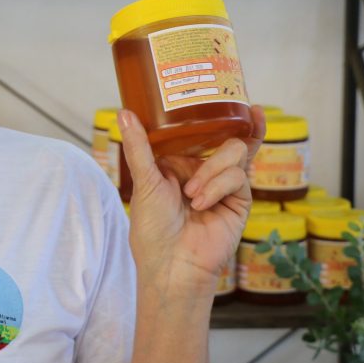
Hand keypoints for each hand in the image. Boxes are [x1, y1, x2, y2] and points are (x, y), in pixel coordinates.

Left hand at [120, 105, 266, 296]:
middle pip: (224, 139)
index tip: (238, 98)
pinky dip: (218, 187)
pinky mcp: (239, 201)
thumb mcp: (143, 181)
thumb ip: (139, 146)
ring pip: (234, 154)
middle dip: (223, 138)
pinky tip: (202, 205)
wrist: (172, 265)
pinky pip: (238, 178)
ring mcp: (223, 186)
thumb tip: (123, 112)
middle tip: (223, 141)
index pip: (202, 132)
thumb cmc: (152, 228)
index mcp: (178, 163)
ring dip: (211, 173)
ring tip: (192, 197)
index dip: (219, 115)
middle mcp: (203, 171)